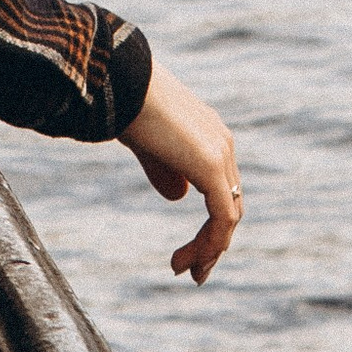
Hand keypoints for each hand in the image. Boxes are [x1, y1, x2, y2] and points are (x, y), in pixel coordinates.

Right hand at [118, 67, 241, 284]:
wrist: (121, 78)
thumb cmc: (125, 102)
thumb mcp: (147, 143)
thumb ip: (164, 169)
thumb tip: (178, 196)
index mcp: (210, 135)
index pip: (222, 189)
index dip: (209, 222)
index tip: (188, 248)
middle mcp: (222, 144)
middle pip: (230, 205)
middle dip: (213, 242)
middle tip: (194, 272)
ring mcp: (220, 154)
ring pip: (228, 216)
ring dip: (209, 249)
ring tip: (186, 271)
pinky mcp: (210, 166)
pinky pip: (221, 218)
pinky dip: (208, 244)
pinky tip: (187, 260)